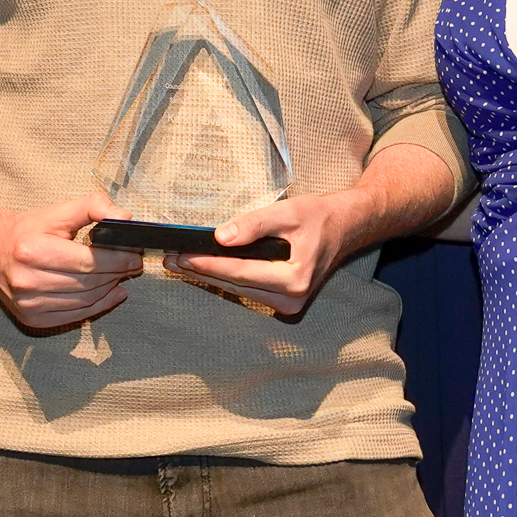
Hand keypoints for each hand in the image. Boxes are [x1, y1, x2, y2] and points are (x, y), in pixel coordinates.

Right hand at [0, 189, 142, 332]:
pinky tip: (110, 292)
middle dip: (117, 272)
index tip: (135, 253)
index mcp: (32, 250)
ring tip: (120, 274)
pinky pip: (76, 316)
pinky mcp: (32, 319)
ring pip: (85, 301)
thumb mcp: (57, 211)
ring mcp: (29, 304)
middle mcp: (27, 281)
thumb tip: (125, 218)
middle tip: (132, 263)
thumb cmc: (27, 231)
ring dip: (109, 288)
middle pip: (89, 283)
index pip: (88, 261)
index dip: (118, 258)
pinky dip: (98, 305)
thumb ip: (93, 207)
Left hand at [166, 190, 372, 317]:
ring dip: (211, 277)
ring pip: (239, 290)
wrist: (345, 227)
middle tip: (171, 260)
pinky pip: (248, 290)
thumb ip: (255, 224)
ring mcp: (288, 305)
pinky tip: (206, 268)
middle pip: (236, 285)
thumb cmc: (320, 217)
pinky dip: (227, 278)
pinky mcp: (284, 302)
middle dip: (202, 272)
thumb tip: (221, 238)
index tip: (182, 257)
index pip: (240, 272)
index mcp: (295, 279)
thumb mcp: (289, 212)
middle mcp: (291, 299)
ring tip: (181, 263)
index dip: (209, 264)